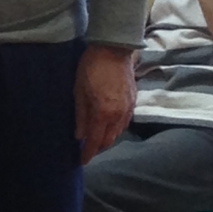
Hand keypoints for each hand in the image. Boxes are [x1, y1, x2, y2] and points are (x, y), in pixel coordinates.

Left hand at [74, 44, 135, 163]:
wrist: (113, 50)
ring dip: (107, 139)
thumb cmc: (91, 68)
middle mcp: (119, 115)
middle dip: (98, 148)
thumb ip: (80, 115)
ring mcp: (129, 109)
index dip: (88, 153)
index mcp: (104, 113)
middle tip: (87, 151)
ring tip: (96, 140)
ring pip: (118, 132)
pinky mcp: (133, 101)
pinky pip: (125, 122)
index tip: (82, 161)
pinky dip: (116, 129)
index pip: (96, 141)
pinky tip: (108, 126)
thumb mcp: (79, 91)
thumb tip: (79, 135)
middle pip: (109, 140)